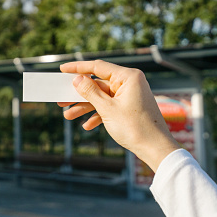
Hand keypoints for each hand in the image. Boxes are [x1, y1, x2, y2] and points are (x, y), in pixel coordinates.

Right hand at [58, 60, 179, 171]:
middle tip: (61, 99)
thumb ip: (90, 92)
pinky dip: (97, 114)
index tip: (63, 69)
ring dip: (85, 107)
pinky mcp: (129, 107)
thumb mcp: (107, 108)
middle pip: (97, 84)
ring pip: (101, 97)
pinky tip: (87, 125)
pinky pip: (109, 106)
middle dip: (79, 94)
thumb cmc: (136, 128)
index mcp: (128, 77)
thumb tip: (77, 79)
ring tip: (69, 115)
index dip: (78, 68)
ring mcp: (129, 95)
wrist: (155, 149)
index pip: (98, 67)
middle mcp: (129, 83)